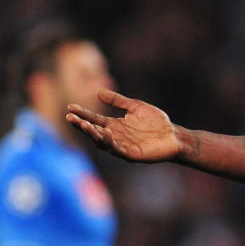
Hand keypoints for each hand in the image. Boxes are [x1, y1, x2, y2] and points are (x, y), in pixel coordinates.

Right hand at [66, 88, 184, 162]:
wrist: (174, 136)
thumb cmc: (157, 123)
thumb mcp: (135, 107)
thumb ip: (118, 100)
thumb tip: (98, 91)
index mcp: (114, 125)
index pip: (94, 119)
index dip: (82, 114)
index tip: (70, 106)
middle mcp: (114, 136)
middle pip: (93, 131)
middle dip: (81, 125)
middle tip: (70, 117)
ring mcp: (121, 146)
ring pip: (102, 141)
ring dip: (92, 133)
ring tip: (84, 124)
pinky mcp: (130, 154)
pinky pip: (117, 149)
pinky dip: (110, 141)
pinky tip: (106, 132)